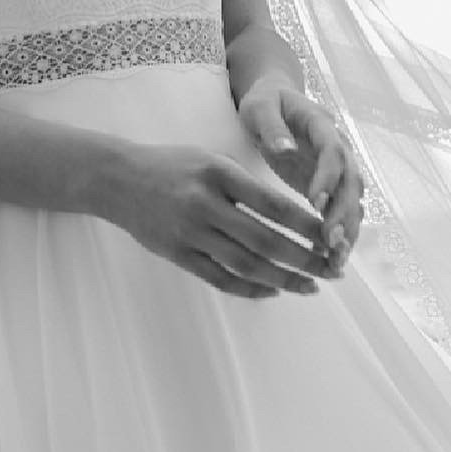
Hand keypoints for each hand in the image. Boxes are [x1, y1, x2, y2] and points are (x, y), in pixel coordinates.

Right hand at [103, 142, 341, 299]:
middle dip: (304, 258)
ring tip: (310, 287)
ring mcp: (189, 232)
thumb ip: (245, 185)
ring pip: (246, 264)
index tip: (330, 236)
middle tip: (332, 270)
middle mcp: (205, 203)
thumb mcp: (212, 160)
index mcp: (219, 173)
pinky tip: (272, 291)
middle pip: (265, 240)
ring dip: (283, 279)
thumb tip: (290, 219)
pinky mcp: (177, 254)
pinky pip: (220, 278)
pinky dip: (250, 288)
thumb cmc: (173, 165)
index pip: (273, 204)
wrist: (118, 179)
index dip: (306, 225)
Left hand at [236, 75, 365, 271]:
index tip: (316, 201)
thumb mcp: (260, 107)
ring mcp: (338, 166)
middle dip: (343, 213)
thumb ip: (271, 126)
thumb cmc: (265, 102)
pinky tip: (329, 258)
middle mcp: (338, 145)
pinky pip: (342, 209)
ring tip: (336, 259)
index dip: (328, 177)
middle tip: (331, 242)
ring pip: (353, 199)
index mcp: (320, 124)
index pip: (332, 150)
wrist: (276, 100)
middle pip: (351, 180)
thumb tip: (284, 148)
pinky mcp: (332, 183)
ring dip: (348, 229)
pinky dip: (340, 233)